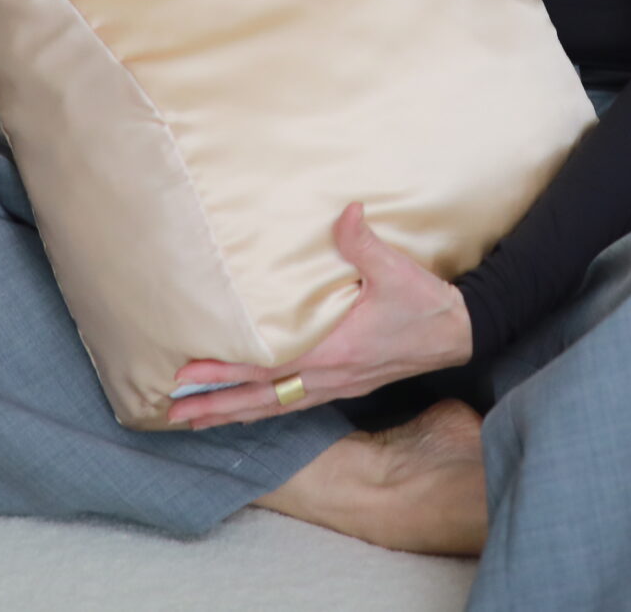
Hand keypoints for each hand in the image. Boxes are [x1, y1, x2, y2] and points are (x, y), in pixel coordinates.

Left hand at [168, 202, 473, 428]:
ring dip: (232, 413)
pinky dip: (262, 409)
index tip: (189, 371)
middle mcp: (329, 377)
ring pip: (274, 407)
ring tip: (195, 418)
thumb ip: (363, 242)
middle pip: (261, 399)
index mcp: (334, 352)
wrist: (458, 334)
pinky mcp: (343, 386)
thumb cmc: (425, 304)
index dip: (226, 370)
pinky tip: (246, 408)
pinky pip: (292, 404)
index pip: (267, 366)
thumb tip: (345, 212)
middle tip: (172, 410)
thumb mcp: (396, 270)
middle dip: (215, 404)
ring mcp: (336, 386)